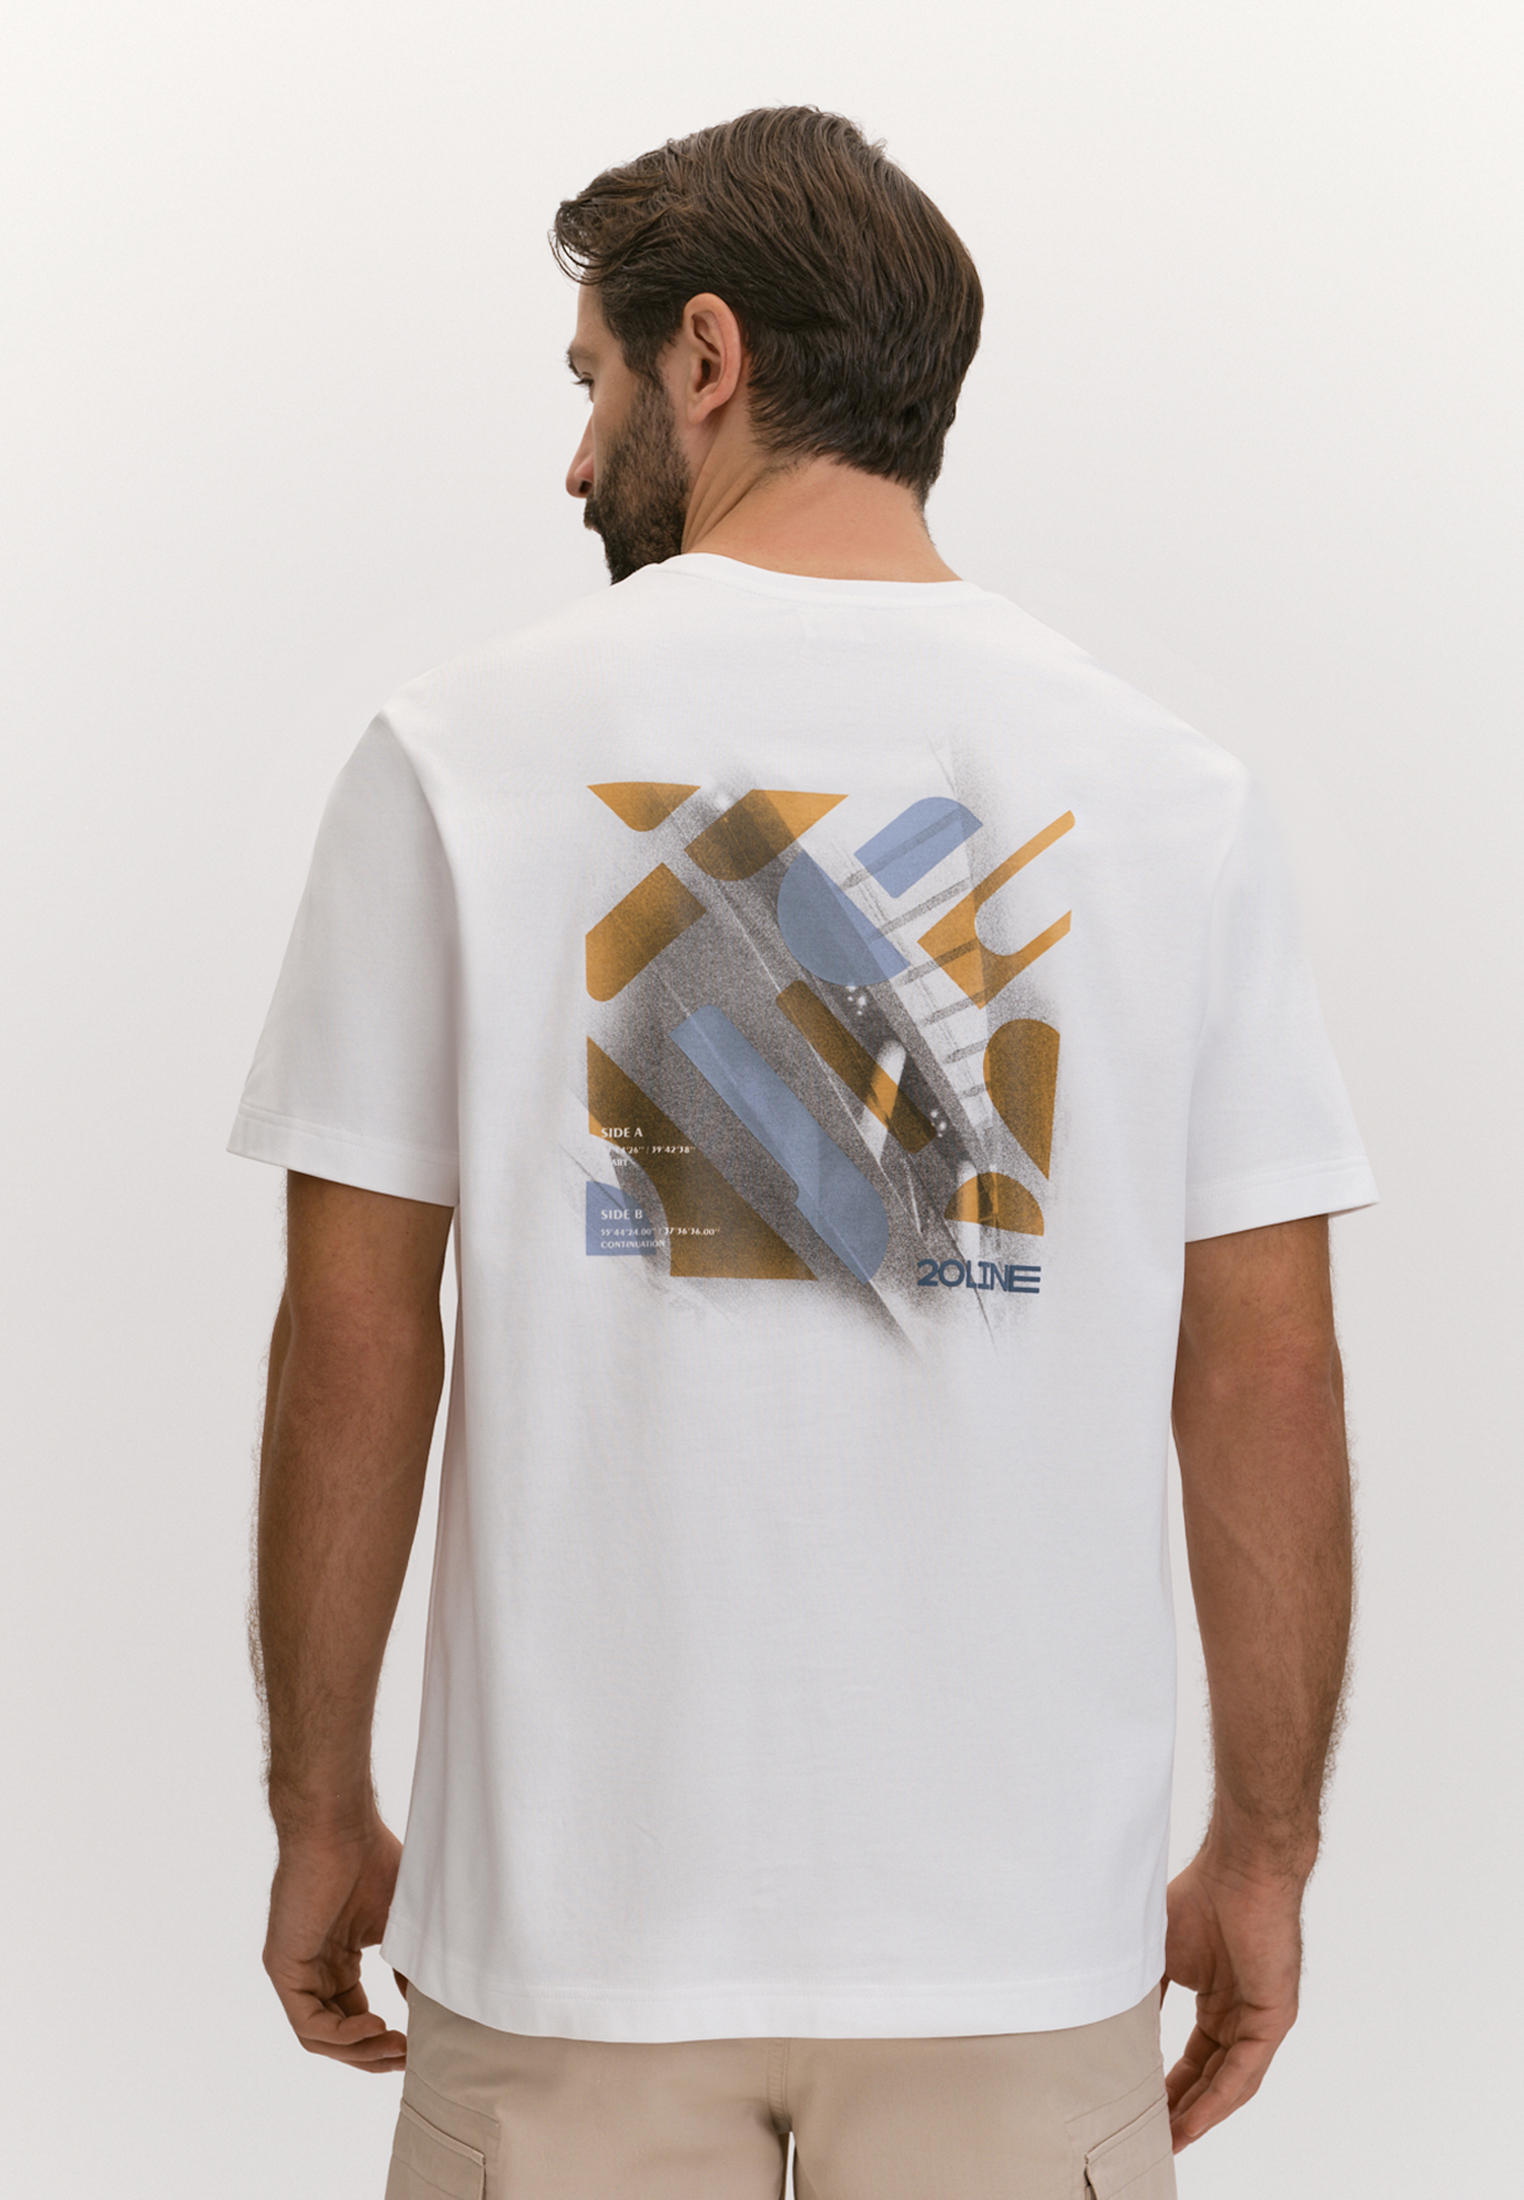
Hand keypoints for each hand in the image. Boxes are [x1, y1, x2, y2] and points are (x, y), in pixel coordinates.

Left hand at [263, 1817, 408, 2072]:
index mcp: (338, 1955)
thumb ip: (408, 1966)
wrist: (339, 1824)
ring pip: (321, 2035)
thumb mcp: (401, 1921)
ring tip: (396, 2048)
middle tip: (407, 2059)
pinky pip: (308, 2022)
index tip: (417, 2046)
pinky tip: (376, 2026)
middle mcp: (314, 1966)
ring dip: (359, 2050)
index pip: (354, 2014)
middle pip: (338, 2032)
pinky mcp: (283, 1966)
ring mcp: (296, 1968)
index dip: (383, 2038)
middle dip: (373, 2053)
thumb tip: (424, 2008)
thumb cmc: (373, 1857)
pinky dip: (341, 2035)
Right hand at [1160, 1844, 1304, 2150]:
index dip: (1170, 2085)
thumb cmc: (1199, 1898)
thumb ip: (1146, 1993)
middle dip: (1183, 2109)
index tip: (1142, 2109)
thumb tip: (1118, 2028)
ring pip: (1228, 2081)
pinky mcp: (1273, 2017)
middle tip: (1154, 2136)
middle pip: (1211, 2076)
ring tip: (1171, 2140)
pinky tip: (1194, 2120)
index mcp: (1218, 1997)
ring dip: (1200, 2114)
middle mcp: (1240, 2013)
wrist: (1240, 1870)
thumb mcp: (1158, 1955)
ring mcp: (1259, 2017)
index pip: (1195, 2057)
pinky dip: (1218, 2098)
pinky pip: (1244, 2070)